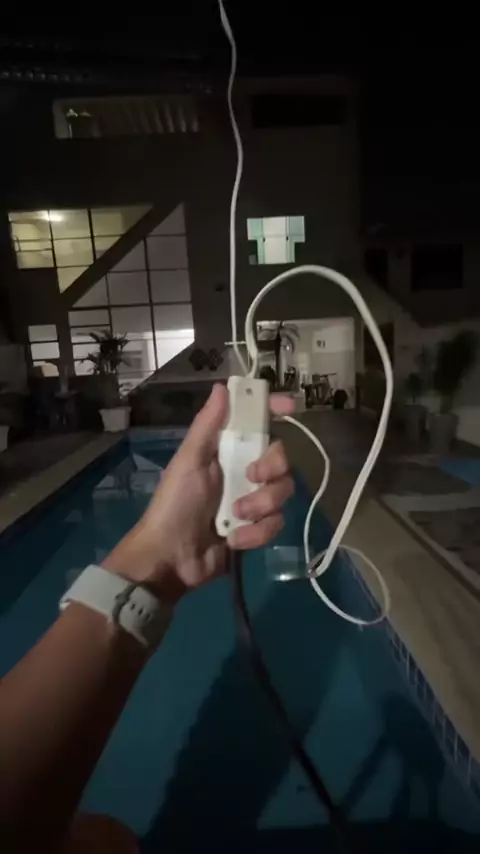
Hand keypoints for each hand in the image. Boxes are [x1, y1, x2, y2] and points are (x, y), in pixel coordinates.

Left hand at [103, 383, 294, 604]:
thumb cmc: (174, 504)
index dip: (273, 411)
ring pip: (282, 492)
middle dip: (271, 468)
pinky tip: (233, 540)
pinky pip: (275, 524)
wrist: (171, 558)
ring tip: (234, 517)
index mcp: (226, 451)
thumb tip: (223, 387)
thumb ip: (208, 426)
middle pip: (281, 459)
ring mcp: (252, 502)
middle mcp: (243, 472)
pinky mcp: (257, 530)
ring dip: (260, 505)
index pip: (256, 424)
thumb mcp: (188, 460)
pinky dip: (255, 533)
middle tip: (251, 475)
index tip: (288, 407)